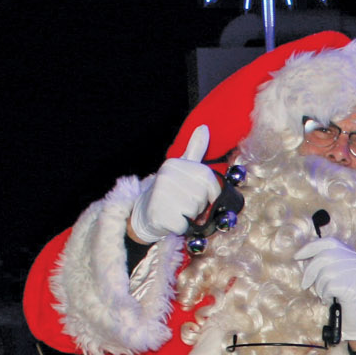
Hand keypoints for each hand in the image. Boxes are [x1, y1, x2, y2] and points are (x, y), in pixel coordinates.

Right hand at [129, 125, 221, 241]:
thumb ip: (194, 149)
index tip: (199, 194)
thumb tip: (204, 127)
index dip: (211, 193)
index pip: (209, 180)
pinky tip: (171, 220)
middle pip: (203, 197)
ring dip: (190, 216)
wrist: (144, 213)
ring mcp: (162, 195)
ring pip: (195, 212)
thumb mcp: (181, 167)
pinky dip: (181, 227)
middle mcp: (167, 176)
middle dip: (199, 206)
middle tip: (183, 203)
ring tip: (177, 210)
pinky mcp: (160, 215)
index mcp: (174, 164)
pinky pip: (185, 225)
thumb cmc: (170, 191)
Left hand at [293, 237, 355, 345]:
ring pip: (325, 273)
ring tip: (325, 295)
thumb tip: (301, 257)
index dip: (311, 247)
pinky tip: (331, 300)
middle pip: (324, 257)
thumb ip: (324, 265)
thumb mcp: (334, 277)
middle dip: (309, 271)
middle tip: (305, 285)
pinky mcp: (355, 287)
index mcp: (352, 255)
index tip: (297, 256)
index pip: (329, 242)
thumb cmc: (343, 299)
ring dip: (320, 287)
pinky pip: (330, 287)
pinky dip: (326, 296)